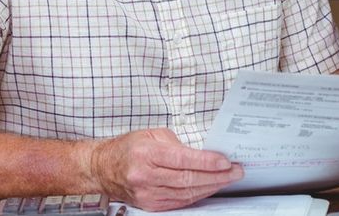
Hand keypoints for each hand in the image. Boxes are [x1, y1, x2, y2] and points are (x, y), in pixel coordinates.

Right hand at [89, 128, 242, 210]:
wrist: (103, 168)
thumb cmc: (128, 148)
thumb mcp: (153, 135)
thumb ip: (178, 145)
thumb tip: (204, 154)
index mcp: (146, 154)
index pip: (183, 160)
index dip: (207, 162)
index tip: (226, 161)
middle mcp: (145, 176)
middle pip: (188, 179)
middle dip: (216, 176)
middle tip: (235, 171)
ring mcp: (147, 193)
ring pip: (186, 193)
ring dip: (211, 186)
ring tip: (228, 179)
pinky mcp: (150, 204)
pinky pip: (180, 202)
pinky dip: (198, 195)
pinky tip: (210, 188)